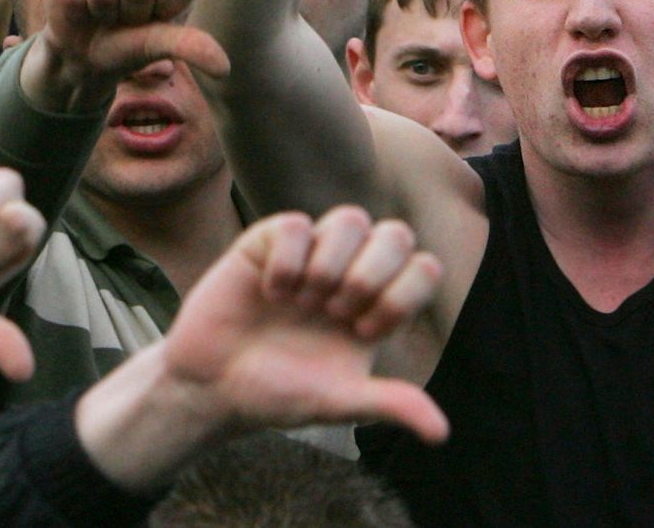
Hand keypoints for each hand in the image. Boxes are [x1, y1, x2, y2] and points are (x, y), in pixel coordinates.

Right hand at [23, 0, 229, 112]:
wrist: (83, 50)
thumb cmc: (130, 44)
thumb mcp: (159, 46)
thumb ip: (188, 46)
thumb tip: (223, 69)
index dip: (159, 9)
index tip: (154, 19)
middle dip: (127, 14)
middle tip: (125, 17)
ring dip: (100, 12)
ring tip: (104, 11)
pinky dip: (75, 10)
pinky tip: (82, 4)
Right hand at [75, 205, 445, 489]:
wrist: (211, 387)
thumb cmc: (277, 392)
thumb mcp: (337, 402)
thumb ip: (390, 404)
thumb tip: (442, 434)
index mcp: (375, 303)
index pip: (423, 269)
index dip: (401, 296)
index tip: (364, 332)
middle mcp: (350, 269)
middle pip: (397, 234)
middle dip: (371, 274)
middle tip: (336, 311)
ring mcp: (311, 250)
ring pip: (350, 219)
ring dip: (331, 264)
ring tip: (305, 300)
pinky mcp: (269, 240)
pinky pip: (296, 224)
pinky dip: (288, 262)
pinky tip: (271, 292)